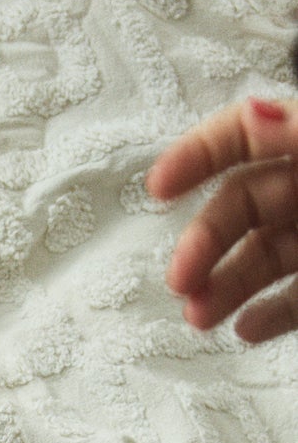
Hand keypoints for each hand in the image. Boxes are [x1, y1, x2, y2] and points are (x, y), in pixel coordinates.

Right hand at [147, 95, 297, 340]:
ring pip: (263, 256)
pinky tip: (246, 329)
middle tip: (179, 278)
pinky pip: (296, 298)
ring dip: (224, 286)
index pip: (247, 135)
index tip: (158, 188)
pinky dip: (270, 315)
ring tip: (199, 317)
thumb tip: (253, 113)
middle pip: (244, 206)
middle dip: (204, 241)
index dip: (199, 154)